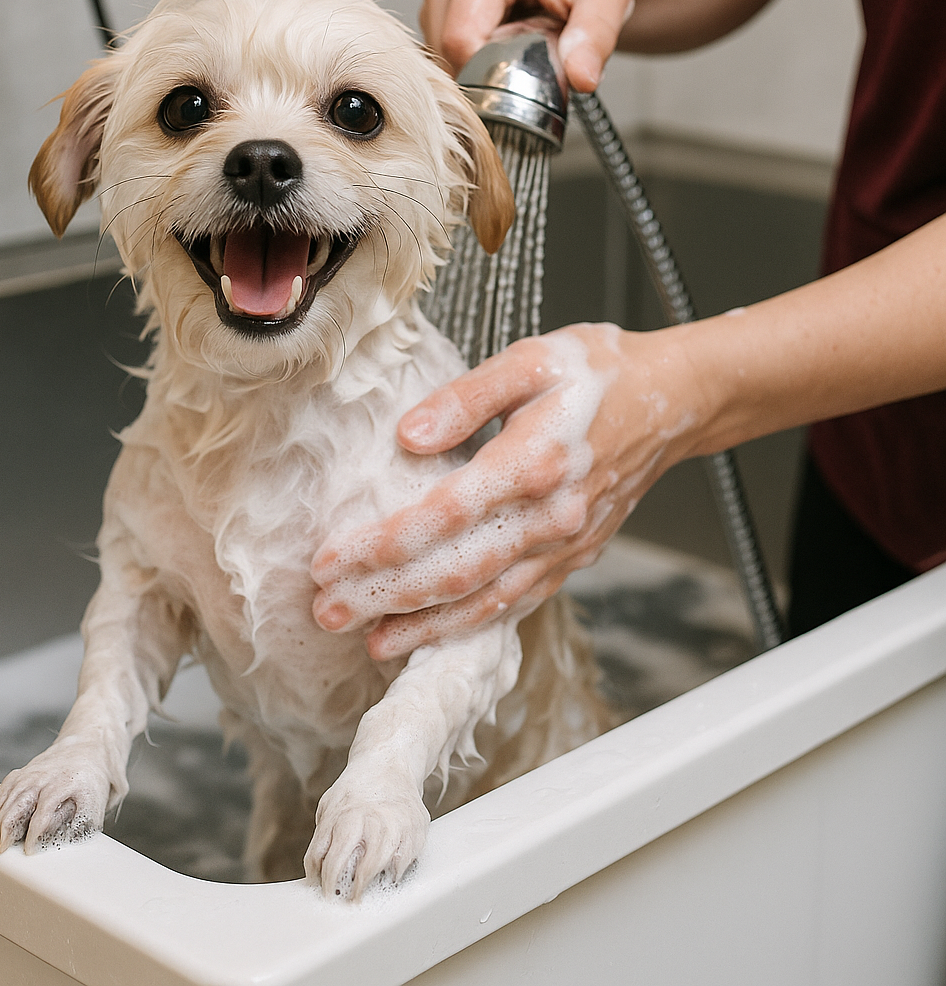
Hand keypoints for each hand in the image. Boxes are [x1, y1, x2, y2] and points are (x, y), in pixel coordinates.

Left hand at [311, 324, 705, 659]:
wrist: (675, 398)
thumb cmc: (600, 371)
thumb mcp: (529, 359)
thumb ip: (464, 397)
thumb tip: (407, 435)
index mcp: (533, 461)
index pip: (441, 517)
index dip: (381, 545)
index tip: (329, 558)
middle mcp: (551, 516)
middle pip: (455, 572)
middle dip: (384, 597)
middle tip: (326, 610)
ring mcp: (565, 545)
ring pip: (485, 600)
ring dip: (422, 625)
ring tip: (368, 641)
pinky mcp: (574, 558)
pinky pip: (517, 602)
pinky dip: (471, 625)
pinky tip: (434, 633)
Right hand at [420, 0, 634, 92]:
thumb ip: (596, 34)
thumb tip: (581, 78)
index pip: (461, 40)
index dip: (491, 74)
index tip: (530, 81)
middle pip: (446, 53)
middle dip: (487, 73)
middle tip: (531, 61)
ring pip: (441, 59)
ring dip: (479, 71)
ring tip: (518, 51)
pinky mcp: (434, 13)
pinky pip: (442, 58)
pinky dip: (472, 66)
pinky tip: (500, 51)